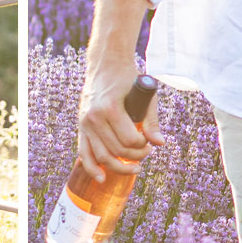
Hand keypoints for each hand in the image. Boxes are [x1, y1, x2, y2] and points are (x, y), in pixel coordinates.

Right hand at [76, 55, 163, 181]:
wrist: (106, 64)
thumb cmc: (128, 78)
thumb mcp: (145, 96)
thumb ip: (152, 121)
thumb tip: (160, 144)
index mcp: (110, 108)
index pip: (130, 140)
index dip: (143, 145)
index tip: (149, 141)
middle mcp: (94, 117)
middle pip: (117, 150)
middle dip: (135, 155)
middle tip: (147, 151)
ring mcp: (85, 123)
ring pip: (102, 156)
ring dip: (119, 167)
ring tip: (135, 168)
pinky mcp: (81, 126)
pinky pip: (84, 152)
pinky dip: (92, 168)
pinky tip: (101, 178)